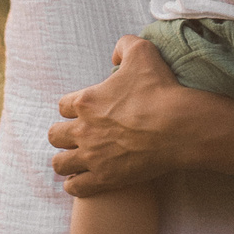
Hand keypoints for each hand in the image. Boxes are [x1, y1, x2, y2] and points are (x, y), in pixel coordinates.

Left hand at [48, 37, 196, 195]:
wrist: (179, 126)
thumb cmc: (161, 89)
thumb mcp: (142, 51)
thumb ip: (124, 45)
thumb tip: (114, 57)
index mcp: (87, 101)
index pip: (62, 106)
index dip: (72, 108)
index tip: (84, 111)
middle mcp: (84, 130)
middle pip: (54, 135)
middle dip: (62, 135)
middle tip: (77, 136)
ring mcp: (93, 156)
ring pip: (60, 164)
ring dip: (65, 161)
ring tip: (76, 161)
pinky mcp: (105, 178)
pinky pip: (75, 188)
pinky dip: (75, 185)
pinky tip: (83, 181)